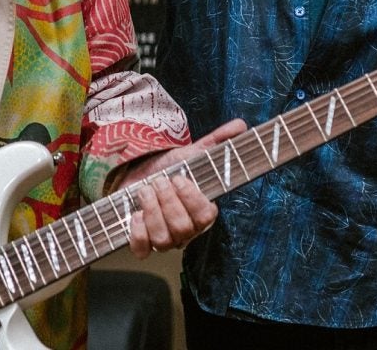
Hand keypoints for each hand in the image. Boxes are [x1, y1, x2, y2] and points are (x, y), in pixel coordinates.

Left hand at [118, 119, 247, 257]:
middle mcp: (186, 232)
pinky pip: (141, 250)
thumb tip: (240, 125)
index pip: (206, 216)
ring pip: (163, 240)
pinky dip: (137, 232)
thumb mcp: (190, 154)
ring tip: (146, 190)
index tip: (179, 178)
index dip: (191, 199)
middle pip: (182, 228)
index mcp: (202, 213)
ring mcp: (165, 241)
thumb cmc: (169, 170)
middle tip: (159, 181)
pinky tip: (135, 214)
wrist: (138, 177)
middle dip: (168, 201)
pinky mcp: (142, 244)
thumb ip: (216, 142)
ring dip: (152, 211)